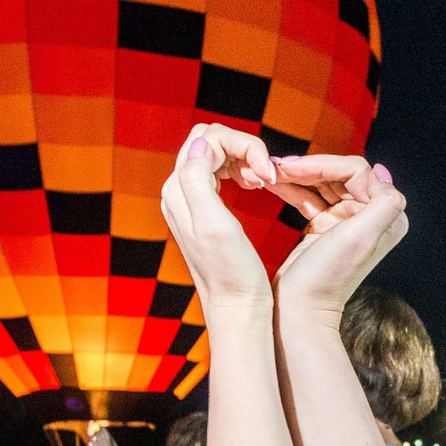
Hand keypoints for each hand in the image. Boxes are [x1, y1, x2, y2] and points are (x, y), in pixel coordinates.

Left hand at [161, 123, 285, 311]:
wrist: (237, 308)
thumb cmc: (232, 272)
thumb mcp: (215, 224)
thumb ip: (198, 179)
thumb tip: (202, 143)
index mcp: (178, 190)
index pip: (209, 138)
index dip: (244, 146)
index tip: (267, 175)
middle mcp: (179, 191)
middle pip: (210, 139)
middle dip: (243, 148)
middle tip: (266, 176)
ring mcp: (191, 200)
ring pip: (217, 153)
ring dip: (245, 158)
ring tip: (264, 181)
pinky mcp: (205, 210)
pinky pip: (220, 171)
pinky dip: (242, 169)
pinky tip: (257, 185)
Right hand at [271, 155, 408, 318]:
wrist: (300, 309)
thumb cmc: (328, 276)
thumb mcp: (361, 237)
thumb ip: (385, 203)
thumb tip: (382, 173)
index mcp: (385, 216)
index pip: (357, 172)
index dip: (325, 164)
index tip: (294, 167)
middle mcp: (369, 216)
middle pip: (338, 174)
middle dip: (308, 167)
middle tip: (277, 166)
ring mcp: (345, 220)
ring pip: (320, 183)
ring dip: (296, 175)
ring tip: (270, 171)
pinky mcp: (322, 226)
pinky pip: (307, 196)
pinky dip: (290, 188)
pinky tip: (271, 181)